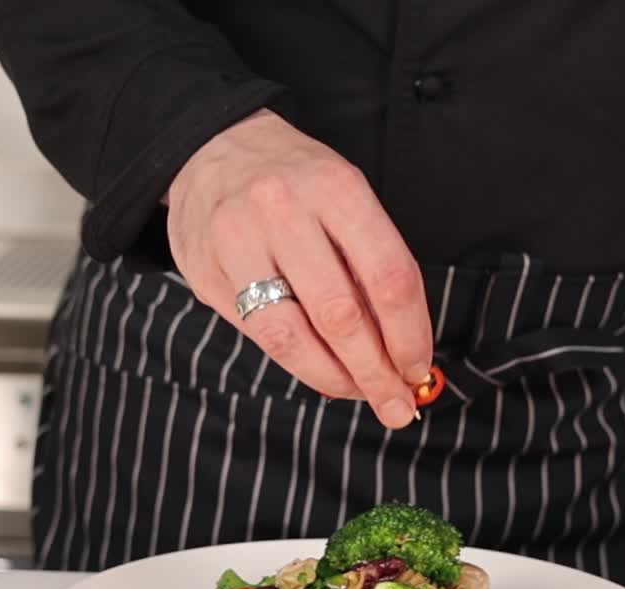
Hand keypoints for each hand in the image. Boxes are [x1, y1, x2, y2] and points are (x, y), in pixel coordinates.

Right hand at [165, 110, 431, 427]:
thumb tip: (404, 348)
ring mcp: (237, 241)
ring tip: (361, 394)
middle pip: (341, 314)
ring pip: (292, 335)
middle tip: (397, 404)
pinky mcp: (205, 271)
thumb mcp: (345, 199)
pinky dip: (298, 363)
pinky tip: (321, 370)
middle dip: (376, 372)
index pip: (388, 276)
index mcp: (336, 188)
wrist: (210, 149)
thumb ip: (371, 265)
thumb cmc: (298, 184)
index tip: (419, 368)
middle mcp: (284, 210)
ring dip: (335, 379)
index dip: (410, 334)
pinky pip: (259, 335)